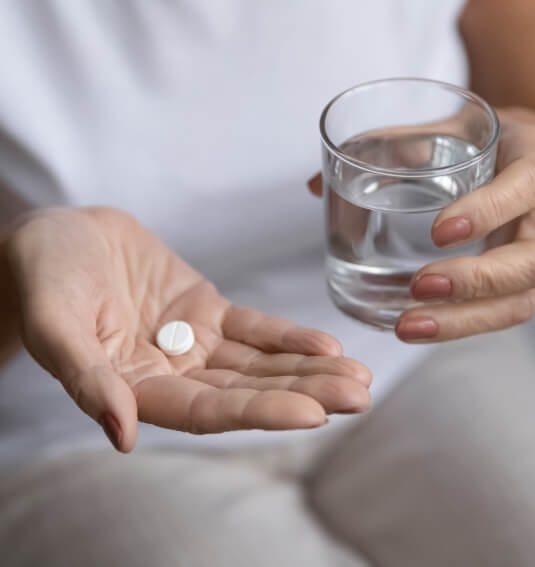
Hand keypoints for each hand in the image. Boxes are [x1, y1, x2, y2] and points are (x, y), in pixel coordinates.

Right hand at [5, 207, 370, 451]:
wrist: (57, 236)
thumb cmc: (42, 277)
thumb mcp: (53, 324)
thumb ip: (87, 377)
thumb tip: (120, 435)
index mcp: (135, 389)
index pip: (206, 412)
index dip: (259, 413)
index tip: (313, 414)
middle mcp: (171, 374)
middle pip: (246, 392)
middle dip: (303, 394)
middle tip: (359, 397)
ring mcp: (192, 342)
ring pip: (258, 363)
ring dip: (307, 369)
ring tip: (358, 376)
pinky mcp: (204, 310)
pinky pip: (252, 327)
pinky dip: (287, 335)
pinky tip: (326, 344)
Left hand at [396, 107, 534, 341]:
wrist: (527, 156)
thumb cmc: (484, 144)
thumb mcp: (445, 132)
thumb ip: (386, 149)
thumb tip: (314, 184)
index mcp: (531, 165)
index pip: (521, 191)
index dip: (485, 213)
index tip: (439, 231)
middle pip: (527, 264)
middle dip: (472, 282)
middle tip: (419, 288)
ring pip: (517, 301)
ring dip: (462, 321)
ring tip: (407, 328)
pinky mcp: (523, 282)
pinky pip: (502, 311)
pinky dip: (462, 325)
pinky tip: (421, 330)